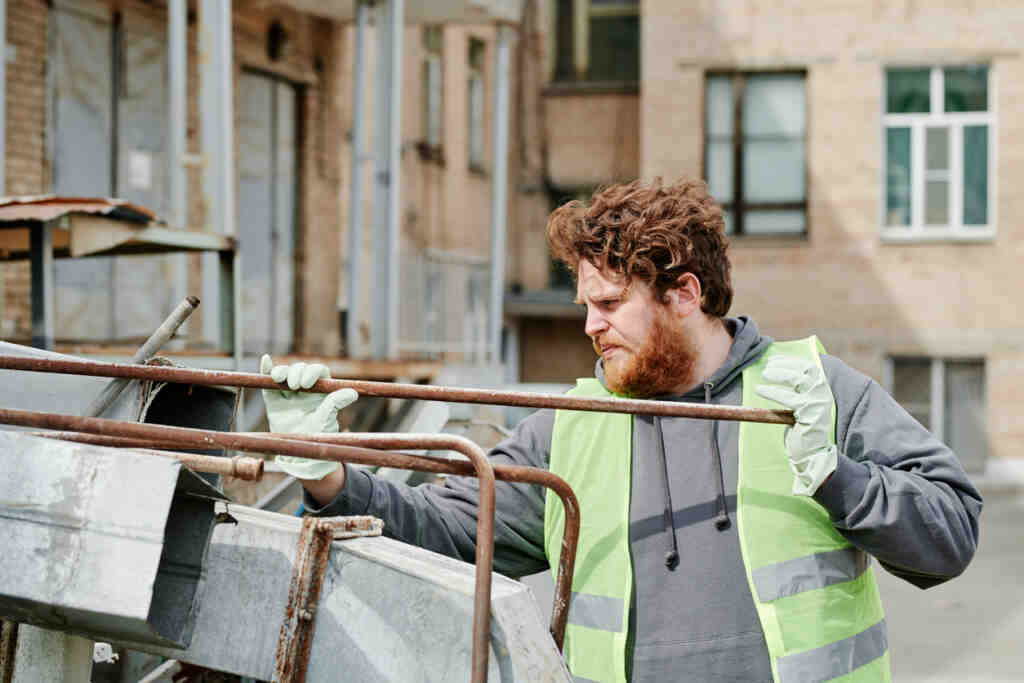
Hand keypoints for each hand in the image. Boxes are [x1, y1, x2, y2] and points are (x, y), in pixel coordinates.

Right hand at [260, 354, 358, 479]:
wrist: (300, 453)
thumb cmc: (317, 435)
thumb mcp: (327, 419)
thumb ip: (335, 403)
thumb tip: (353, 393)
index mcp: (321, 390)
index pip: (318, 371)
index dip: (312, 372)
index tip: (307, 384)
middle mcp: (305, 388)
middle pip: (300, 369)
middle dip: (296, 372)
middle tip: (295, 386)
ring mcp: (288, 393)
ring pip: (285, 373)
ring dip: (281, 372)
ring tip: (279, 379)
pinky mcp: (273, 400)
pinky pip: (268, 384)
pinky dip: (266, 370)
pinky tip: (265, 360)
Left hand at [754, 355, 837, 495]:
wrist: (811, 456)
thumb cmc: (801, 432)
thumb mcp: (799, 408)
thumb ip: (795, 393)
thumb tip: (775, 374)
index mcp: (821, 391)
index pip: (809, 367)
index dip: (791, 361)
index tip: (772, 360)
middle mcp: (824, 395)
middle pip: (806, 369)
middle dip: (786, 364)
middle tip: (767, 366)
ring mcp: (819, 404)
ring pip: (799, 379)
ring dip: (780, 373)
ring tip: (765, 374)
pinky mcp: (811, 416)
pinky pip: (791, 399)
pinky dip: (774, 392)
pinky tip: (761, 390)